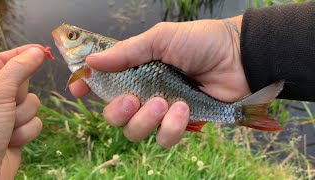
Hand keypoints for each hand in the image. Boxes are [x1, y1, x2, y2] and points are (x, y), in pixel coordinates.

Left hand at [0, 45, 43, 178]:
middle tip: (9, 104)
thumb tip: (36, 51)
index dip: (24, 54)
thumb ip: (18, 68)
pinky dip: (27, 132)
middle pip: (23, 82)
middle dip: (20, 96)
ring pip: (33, 104)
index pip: (4, 59)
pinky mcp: (18, 131)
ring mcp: (7, 115)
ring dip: (24, 117)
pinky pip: (36, 123)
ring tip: (7, 128)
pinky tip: (12, 141)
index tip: (44, 51)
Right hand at [70, 15, 249, 147]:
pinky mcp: (180, 123)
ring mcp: (161, 110)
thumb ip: (127, 52)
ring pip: (136, 131)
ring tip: (167, 102)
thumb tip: (91, 62)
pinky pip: (164, 138)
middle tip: (133, 100)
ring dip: (147, 120)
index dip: (87, 87)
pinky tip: (184, 109)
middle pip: (114, 115)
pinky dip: (172, 127)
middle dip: (118, 112)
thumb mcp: (161, 39)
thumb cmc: (201, 41)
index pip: (104, 82)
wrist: (238, 57)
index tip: (78, 89)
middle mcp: (144, 91)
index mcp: (136, 69)